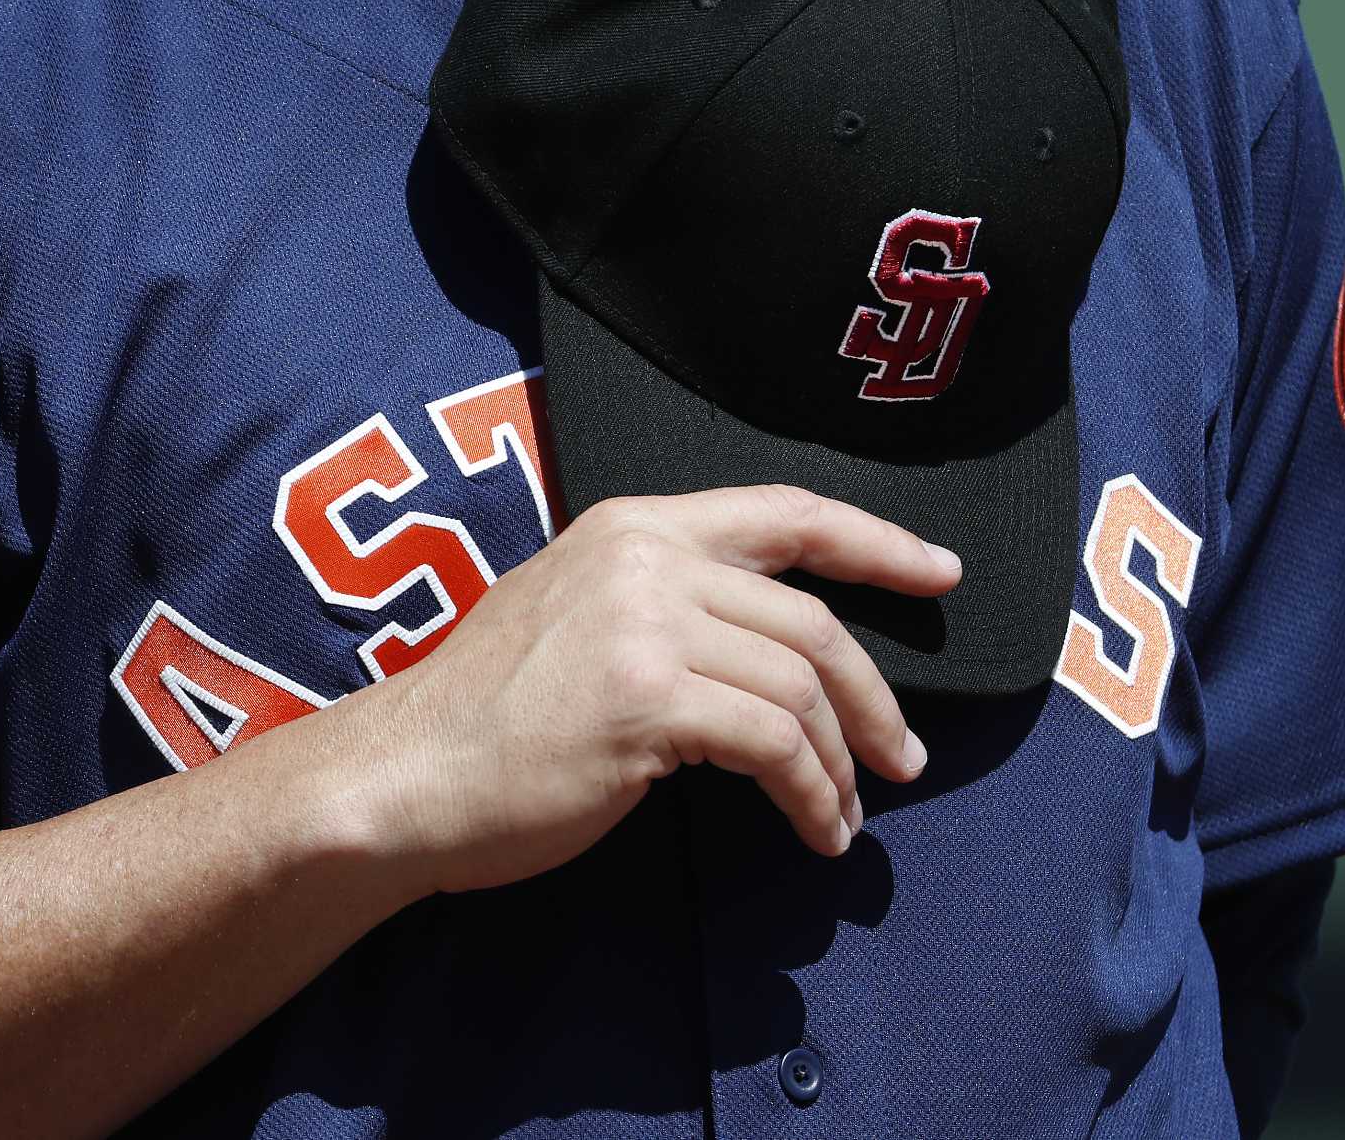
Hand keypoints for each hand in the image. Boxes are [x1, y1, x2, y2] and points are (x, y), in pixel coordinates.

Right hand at [333, 484, 962, 893]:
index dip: (877, 541)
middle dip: (872, 697)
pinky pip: (775, 746)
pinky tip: (814, 830)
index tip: (941, 572)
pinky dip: (812, 794)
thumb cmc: (485, 719)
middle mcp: (645, 556)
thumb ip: (661, 604)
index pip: (784, 513)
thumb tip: (763, 649)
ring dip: (841, 763)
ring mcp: (645, 623)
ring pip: (801, 687)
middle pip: (811, 620)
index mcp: (632, 526)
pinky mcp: (647, 698)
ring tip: (844, 815)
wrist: (403, 777)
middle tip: (902, 757)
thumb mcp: (574, 616)